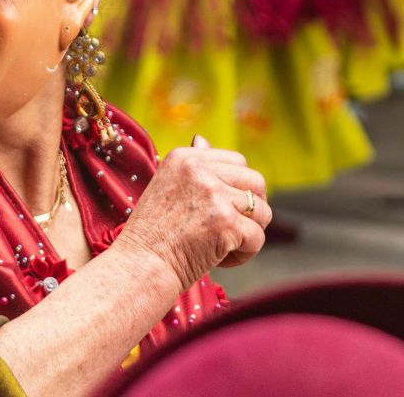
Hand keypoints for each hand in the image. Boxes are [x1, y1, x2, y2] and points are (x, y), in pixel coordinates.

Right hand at [112, 136, 271, 291]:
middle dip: (253, 208)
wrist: (141, 263)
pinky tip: (222, 260)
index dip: (238, 187)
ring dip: (250, 232)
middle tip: (233, 228)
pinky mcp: (227, 222)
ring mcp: (214, 194)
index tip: (223, 208)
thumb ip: (192, 165)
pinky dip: (245, 254)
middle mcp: (199, 169)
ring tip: (225, 246)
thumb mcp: (166, 184)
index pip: (236, 161)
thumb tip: (203, 139)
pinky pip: (258, 237)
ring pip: (263, 211)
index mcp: (184, 157)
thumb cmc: (153, 231)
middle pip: (256, 181)